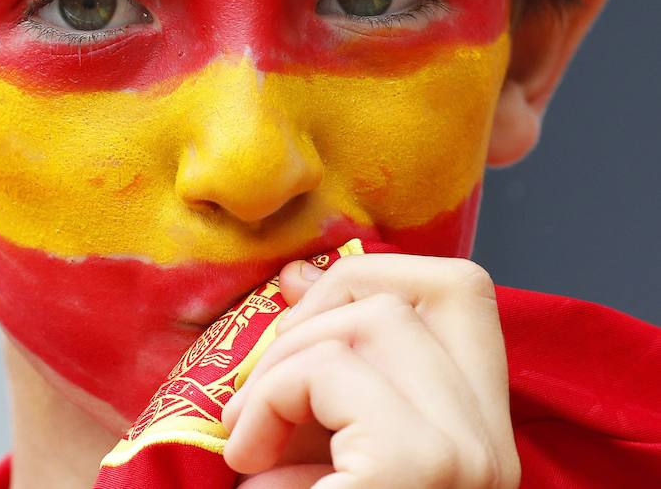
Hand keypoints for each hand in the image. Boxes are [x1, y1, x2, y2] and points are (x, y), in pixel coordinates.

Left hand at [221, 254, 520, 488]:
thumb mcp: (322, 443)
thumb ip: (322, 368)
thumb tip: (296, 275)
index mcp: (477, 431)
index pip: (460, 292)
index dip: (371, 271)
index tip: (294, 298)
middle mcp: (491, 442)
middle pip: (407, 294)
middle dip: (308, 320)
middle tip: (259, 392)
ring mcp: (466, 455)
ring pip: (369, 320)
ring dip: (279, 369)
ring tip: (250, 437)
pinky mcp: (419, 467)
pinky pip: (331, 372)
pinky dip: (271, 401)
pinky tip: (250, 463)